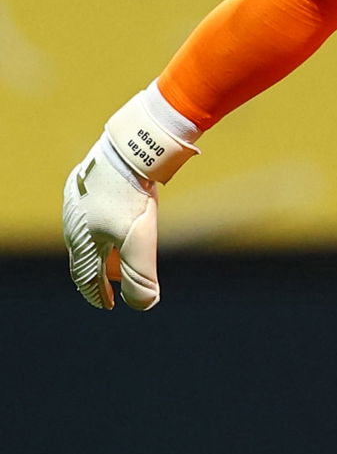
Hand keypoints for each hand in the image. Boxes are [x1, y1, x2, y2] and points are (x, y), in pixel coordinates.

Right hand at [62, 86, 199, 309]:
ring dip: (102, 248)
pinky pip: (93, 210)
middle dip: (98, 273)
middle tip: (112, 284)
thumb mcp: (140, 239)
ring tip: (117, 253)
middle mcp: (74, 221)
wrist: (128, 147)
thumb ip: (140, 275)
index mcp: (83, 240)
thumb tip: (146, 304)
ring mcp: (79, 199)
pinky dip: (103, 224)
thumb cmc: (131, 195)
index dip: (97, 293)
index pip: (86, 276)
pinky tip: (116, 217)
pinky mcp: (88, 180)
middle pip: (85, 256)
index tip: (109, 306)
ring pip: (89, 231)